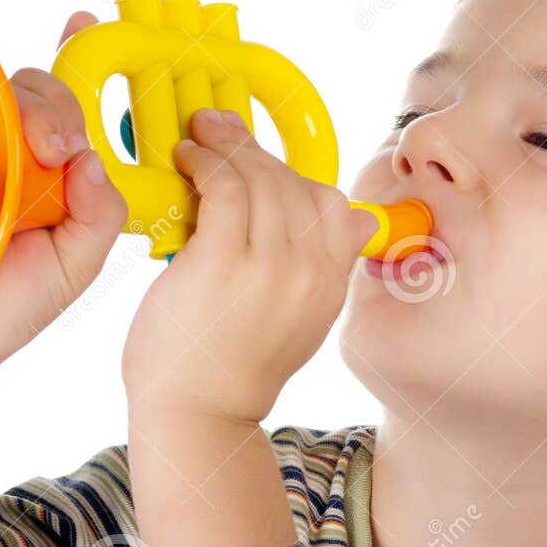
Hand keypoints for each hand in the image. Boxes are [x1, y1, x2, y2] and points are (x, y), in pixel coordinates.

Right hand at [0, 10, 127, 384]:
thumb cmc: (8, 304)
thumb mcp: (78, 262)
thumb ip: (101, 213)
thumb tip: (90, 157)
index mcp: (53, 171)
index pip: (72, 106)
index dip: (81, 56)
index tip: (85, 24)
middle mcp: (12, 151)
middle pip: (42, 91)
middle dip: (61, 103)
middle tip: (59, 148)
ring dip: (28, 106)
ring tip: (37, 148)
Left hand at [121, 109, 377, 423]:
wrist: (199, 416)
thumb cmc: (231, 369)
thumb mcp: (301, 321)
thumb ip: (325, 271)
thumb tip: (359, 226)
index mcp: (331, 285)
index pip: (334, 206)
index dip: (295, 175)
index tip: (262, 162)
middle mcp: (311, 272)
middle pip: (295, 183)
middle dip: (254, 151)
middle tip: (219, 130)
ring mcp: (271, 267)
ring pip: (260, 177)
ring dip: (226, 146)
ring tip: (198, 138)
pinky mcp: (224, 262)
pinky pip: (225, 186)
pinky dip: (205, 161)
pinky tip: (187, 159)